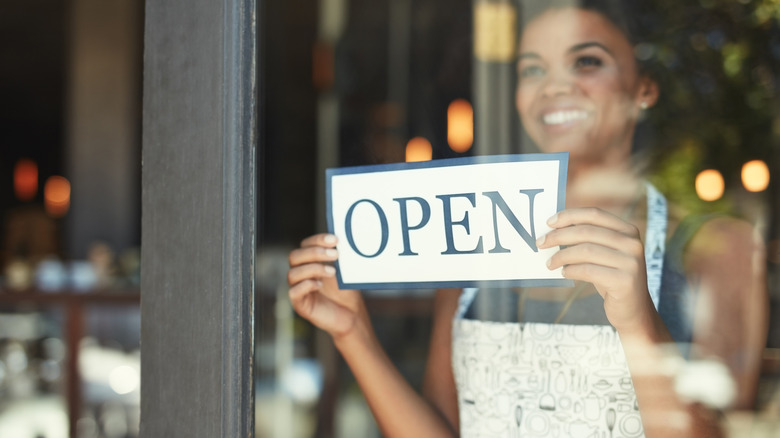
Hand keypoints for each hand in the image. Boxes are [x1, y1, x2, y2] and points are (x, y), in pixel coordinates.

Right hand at [288, 233, 365, 337]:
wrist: (351, 315)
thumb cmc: (346, 292)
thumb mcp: (344, 271)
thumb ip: (339, 257)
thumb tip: (343, 239)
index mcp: (309, 262)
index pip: (305, 245)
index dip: (318, 240)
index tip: (335, 240)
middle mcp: (301, 273)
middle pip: (294, 256)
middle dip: (315, 253)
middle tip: (335, 255)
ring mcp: (298, 288)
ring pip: (292, 273)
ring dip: (313, 269)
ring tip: (332, 272)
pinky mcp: (300, 304)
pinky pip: (293, 292)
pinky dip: (306, 285)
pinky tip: (320, 285)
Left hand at [536, 208, 656, 332]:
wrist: (633, 310)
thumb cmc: (611, 278)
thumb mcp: (605, 254)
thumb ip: (589, 238)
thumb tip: (554, 228)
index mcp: (628, 230)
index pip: (594, 214)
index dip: (569, 216)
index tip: (549, 222)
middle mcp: (632, 243)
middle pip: (586, 231)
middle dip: (558, 236)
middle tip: (541, 243)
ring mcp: (631, 262)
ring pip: (586, 250)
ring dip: (562, 256)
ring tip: (551, 263)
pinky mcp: (624, 281)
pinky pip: (588, 270)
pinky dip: (571, 270)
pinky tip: (564, 273)